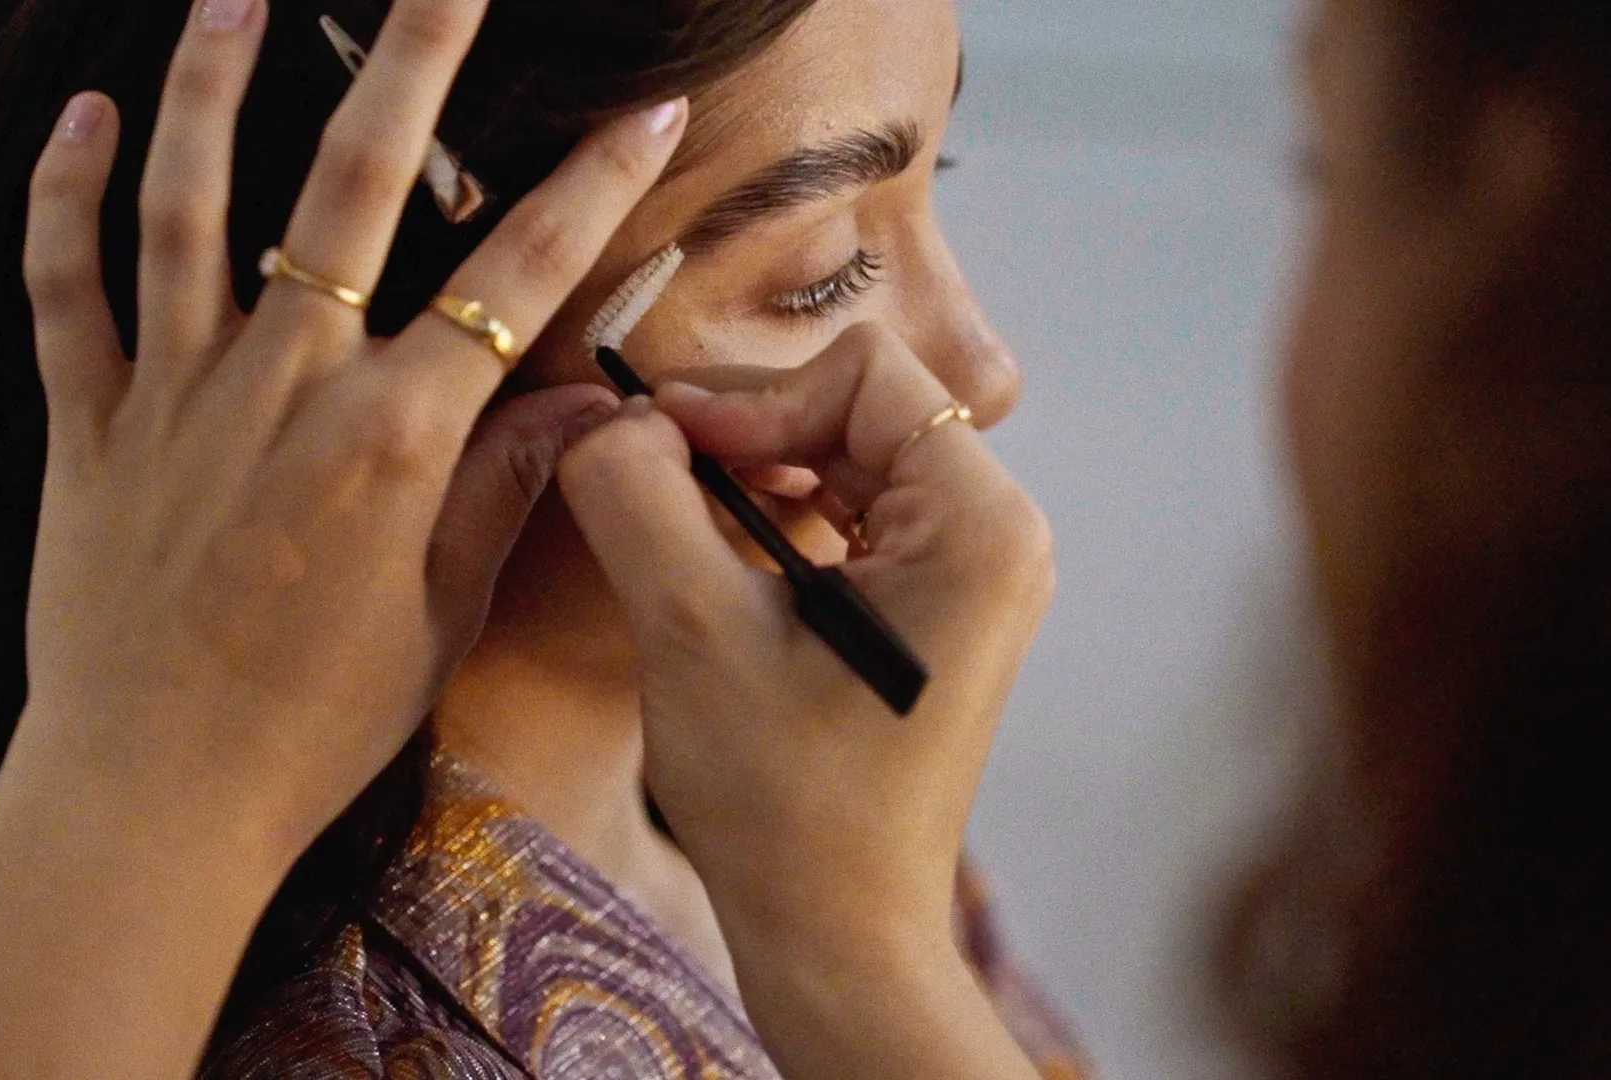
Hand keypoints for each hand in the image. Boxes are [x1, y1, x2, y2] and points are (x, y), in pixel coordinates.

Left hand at [14, 0, 684, 864]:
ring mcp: (177, 394)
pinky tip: (78, 119)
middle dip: (412, 64)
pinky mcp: (91, 423)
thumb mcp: (439, 612)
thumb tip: (589, 404)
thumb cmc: (314, 723)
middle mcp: (284, 386)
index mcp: (391, 436)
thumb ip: (506, 487)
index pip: (515, 279)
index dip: (594, 190)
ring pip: (190, 204)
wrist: (156, 796)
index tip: (648, 116)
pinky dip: (62, 199)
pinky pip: (65, 288)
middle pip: (351, 189)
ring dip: (212, 88)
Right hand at [558, 323, 1053, 1079]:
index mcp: (979, 527)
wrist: (835, 932)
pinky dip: (779, 516)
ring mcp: (971, 576)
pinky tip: (718, 556)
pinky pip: (854, 515)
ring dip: (757, 471)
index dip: (751, 395)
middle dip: (749, 429)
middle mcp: (996, 537)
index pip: (864, 374)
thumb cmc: (782, 801)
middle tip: (650, 475)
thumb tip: (614, 421)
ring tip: (677, 518)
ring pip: (850, 456)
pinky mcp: (935, 610)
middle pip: (861, 406)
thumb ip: (640, 496)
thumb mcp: (691, 630)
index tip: (666, 450)